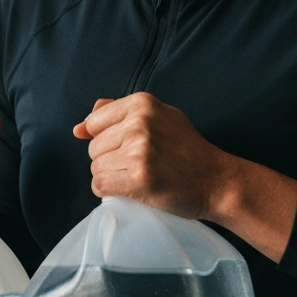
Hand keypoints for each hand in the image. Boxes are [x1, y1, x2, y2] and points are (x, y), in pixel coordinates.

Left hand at [73, 93, 296, 262]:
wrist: (217, 181)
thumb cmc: (187, 152)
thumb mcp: (160, 117)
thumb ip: (120, 113)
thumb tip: (80, 127)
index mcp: (142, 104)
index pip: (94, 123)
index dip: (106, 141)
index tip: (128, 150)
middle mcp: (139, 123)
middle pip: (94, 148)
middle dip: (109, 161)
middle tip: (137, 167)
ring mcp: (139, 150)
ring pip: (96, 168)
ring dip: (111, 178)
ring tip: (137, 178)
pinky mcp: (139, 178)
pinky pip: (100, 186)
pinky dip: (109, 192)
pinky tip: (130, 190)